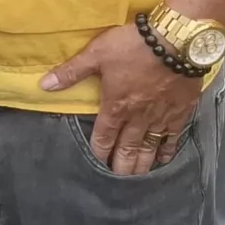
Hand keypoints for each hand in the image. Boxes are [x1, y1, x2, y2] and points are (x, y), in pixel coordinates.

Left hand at [40, 20, 202, 174]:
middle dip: (120, 167)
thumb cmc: (133, 46)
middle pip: (127, 148)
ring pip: (149, 147)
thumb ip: (71, 72)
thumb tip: (44, 85)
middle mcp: (138, 117)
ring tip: (137, 179)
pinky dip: (167, 150)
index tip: (96, 167)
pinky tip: (164, 160)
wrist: (176, 41)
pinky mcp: (180, 112)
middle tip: (117, 183)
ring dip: (142, 164)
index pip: (104, 137)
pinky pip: (173, 137)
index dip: (99, 153)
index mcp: (116, 106)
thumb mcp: (96, 53)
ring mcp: (160, 116)